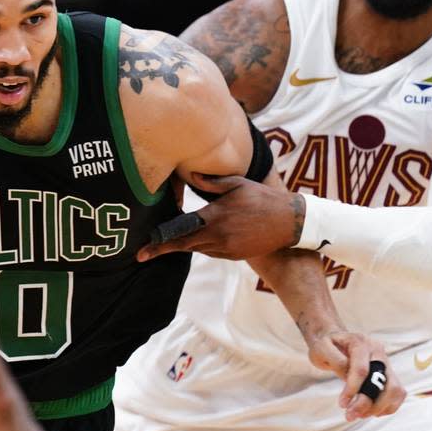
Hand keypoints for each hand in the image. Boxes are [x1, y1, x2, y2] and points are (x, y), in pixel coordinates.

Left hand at [137, 172, 303, 261]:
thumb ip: (211, 182)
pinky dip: (204, 245)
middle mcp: (218, 236)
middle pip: (184, 245)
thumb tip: (190, 175)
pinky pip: (211, 252)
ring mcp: (227, 248)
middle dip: (162, 250)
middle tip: (142, 254)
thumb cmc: (262, 198)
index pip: (180, 232)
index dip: (160, 242)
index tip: (143, 251)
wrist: (289, 222)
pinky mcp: (234, 255)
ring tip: (172, 240)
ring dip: (187, 243)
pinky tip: (204, 236)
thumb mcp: (237, 184)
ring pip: (198, 248)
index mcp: (214, 217)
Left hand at [305, 330, 405, 420]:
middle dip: (367, 403)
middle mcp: (378, 352)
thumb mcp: (322, 348)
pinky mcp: (389, 374)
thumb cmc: (327, 345)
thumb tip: (348, 377)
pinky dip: (387, 406)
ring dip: (379, 407)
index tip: (342, 404)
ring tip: (359, 415)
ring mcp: (386, 363)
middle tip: (350, 415)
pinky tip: (370, 411)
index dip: (353, 389)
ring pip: (395, 390)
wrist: (336, 341)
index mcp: (361, 343)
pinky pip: (397, 394)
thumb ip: (335, 361)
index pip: (362, 370)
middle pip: (384, 382)